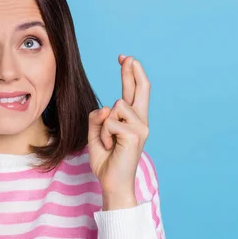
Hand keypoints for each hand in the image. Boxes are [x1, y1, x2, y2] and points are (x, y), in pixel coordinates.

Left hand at [87, 55, 150, 206]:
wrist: (112, 182)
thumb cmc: (107, 160)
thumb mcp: (96, 134)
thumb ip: (98, 118)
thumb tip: (105, 108)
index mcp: (132, 120)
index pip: (133, 92)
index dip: (130, 74)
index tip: (125, 58)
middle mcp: (141, 121)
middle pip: (140, 88)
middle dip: (132, 70)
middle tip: (126, 56)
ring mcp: (141, 127)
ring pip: (115, 106)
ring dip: (104, 125)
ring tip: (108, 142)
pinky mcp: (136, 134)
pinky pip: (110, 122)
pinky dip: (104, 134)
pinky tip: (111, 146)